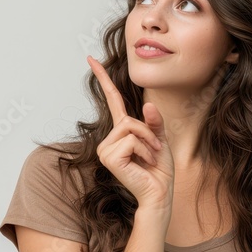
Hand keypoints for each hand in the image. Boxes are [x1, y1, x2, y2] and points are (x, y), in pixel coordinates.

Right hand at [87, 56, 174, 214]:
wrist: (160, 193)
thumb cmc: (159, 169)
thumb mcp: (160, 138)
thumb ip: (153, 121)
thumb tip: (145, 104)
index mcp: (121, 131)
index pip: (112, 99)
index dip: (103, 78)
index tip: (91, 59)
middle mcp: (110, 138)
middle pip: (129, 118)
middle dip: (148, 132)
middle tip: (155, 151)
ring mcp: (106, 148)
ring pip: (131, 127)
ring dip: (148, 141)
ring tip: (149, 158)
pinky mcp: (109, 157)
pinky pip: (131, 140)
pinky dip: (144, 150)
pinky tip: (143, 163)